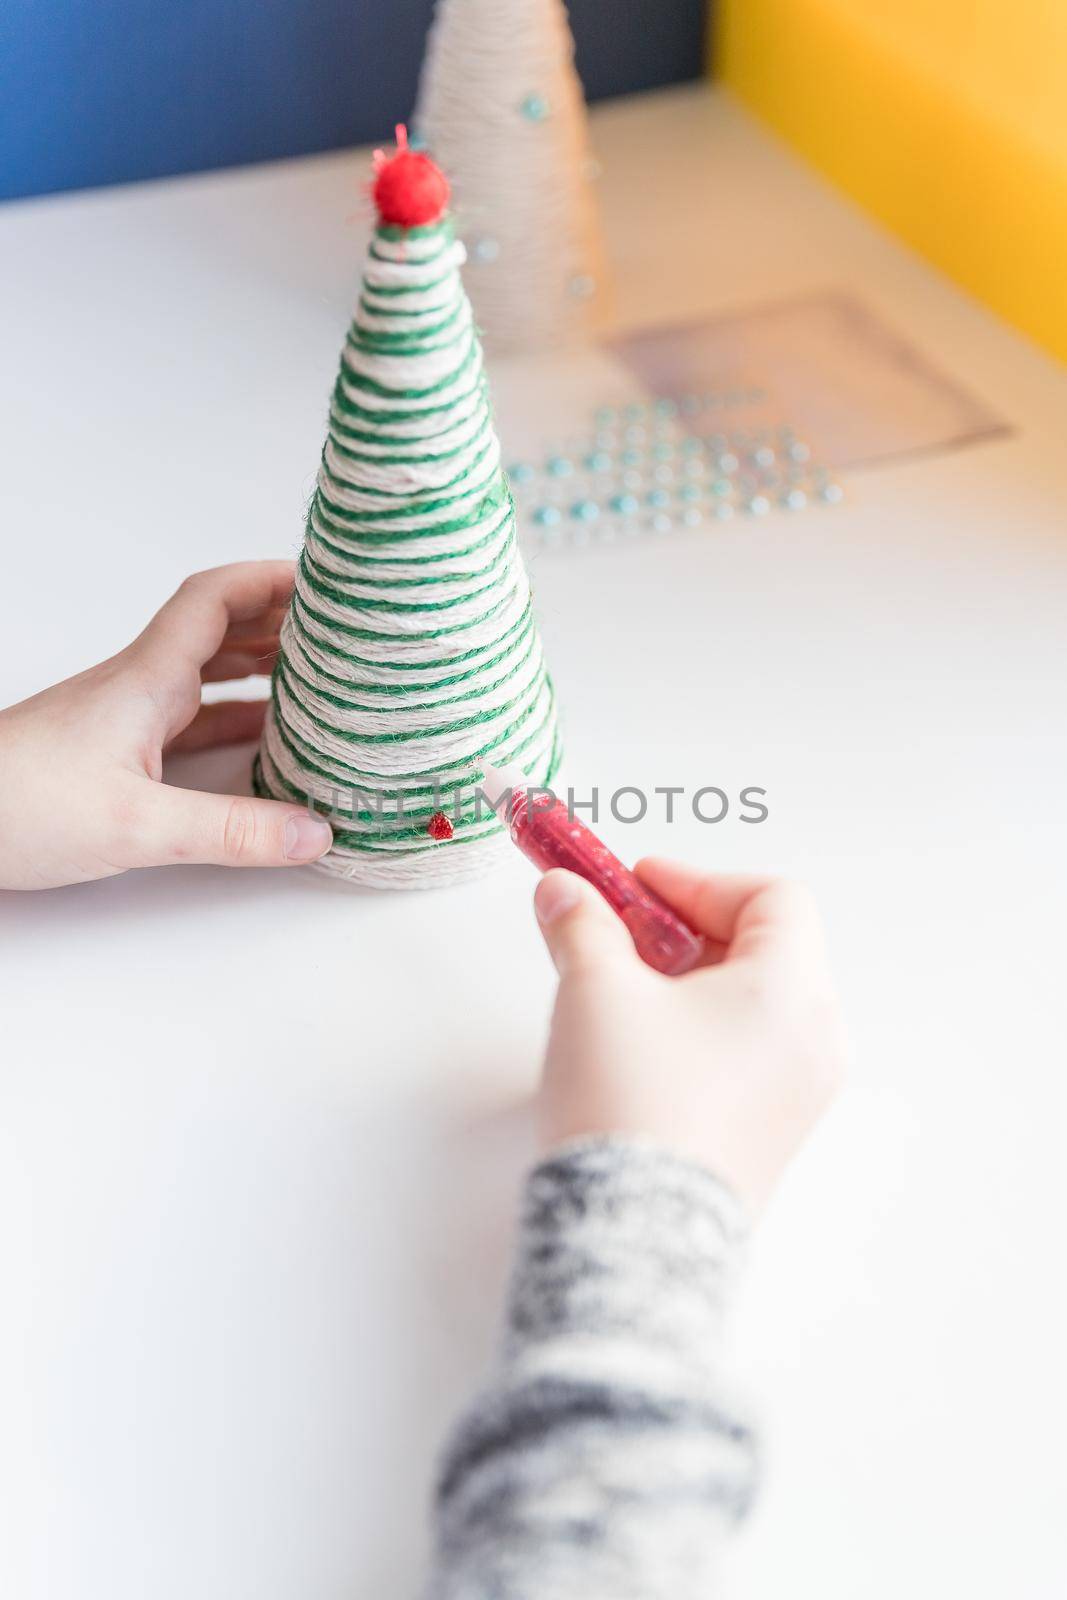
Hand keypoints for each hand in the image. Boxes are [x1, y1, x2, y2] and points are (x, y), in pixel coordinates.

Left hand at [0, 562, 332, 889]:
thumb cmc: (17, 805)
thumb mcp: (135, 826)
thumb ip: (230, 831)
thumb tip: (314, 831)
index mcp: (147, 680)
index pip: (214, 600)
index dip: (270, 578)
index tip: (326, 578)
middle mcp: (141, 687)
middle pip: (221, 628)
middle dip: (282, 617)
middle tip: (344, 625)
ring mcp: (128, 718)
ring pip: (208, 672)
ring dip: (263, 665)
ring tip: (324, 673)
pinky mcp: (118, 753)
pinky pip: (193, 719)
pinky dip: (236, 717)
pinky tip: (268, 740)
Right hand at [532, 860, 846, 1212]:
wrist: (634, 1232)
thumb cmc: (629, 1101)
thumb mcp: (594, 989)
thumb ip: (581, 925)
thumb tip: (566, 893)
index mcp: (792, 990)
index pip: (773, 897)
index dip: (698, 881)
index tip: (635, 889)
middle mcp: (816, 1040)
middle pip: (767, 950)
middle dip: (687, 931)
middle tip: (621, 936)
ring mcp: (802, 1096)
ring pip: (756, 1006)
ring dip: (692, 983)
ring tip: (622, 995)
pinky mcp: (774, 1138)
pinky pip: (750, 1058)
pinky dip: (703, 1033)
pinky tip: (641, 1050)